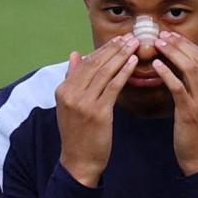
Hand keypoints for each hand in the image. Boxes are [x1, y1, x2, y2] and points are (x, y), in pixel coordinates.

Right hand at [55, 34, 139, 186]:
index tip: (118, 39)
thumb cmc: (78, 133)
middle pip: (95, 64)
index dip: (103, 50)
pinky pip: (113, 87)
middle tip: (130, 36)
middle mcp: (71, 93)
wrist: (78, 161)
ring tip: (134, 45)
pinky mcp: (98, 112)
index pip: (85, 63)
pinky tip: (134, 63)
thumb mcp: (69, 104)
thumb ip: (72, 78)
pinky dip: (124, 73)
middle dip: (114, 49)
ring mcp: (83, 103)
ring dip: (121, 56)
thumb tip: (74, 54)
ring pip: (105, 73)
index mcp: (63, 89)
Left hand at [152, 31, 197, 175]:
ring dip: (172, 54)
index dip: (189, 45)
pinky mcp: (190, 112)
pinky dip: (167, 73)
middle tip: (163, 35)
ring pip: (189, 69)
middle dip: (179, 45)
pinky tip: (156, 65)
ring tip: (158, 44)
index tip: (173, 36)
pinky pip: (178, 87)